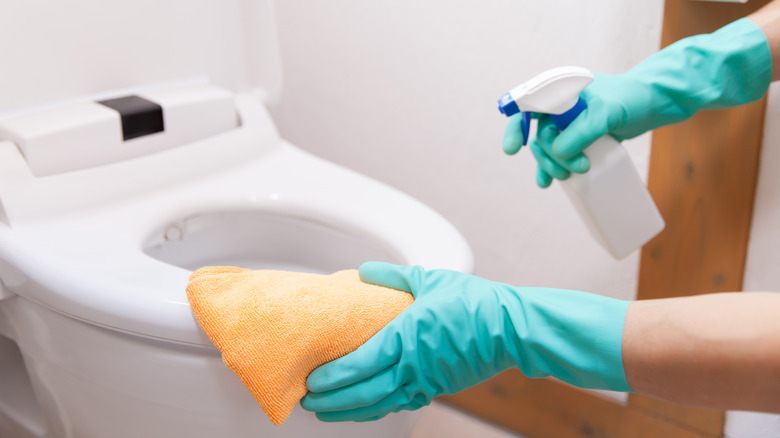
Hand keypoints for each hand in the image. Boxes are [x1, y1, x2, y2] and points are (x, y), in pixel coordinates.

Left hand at [302, 262, 630, 421]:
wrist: (511, 328)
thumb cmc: (475, 302)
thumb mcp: (431, 280)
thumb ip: (393, 275)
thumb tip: (363, 271)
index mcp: (406, 337)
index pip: (359, 364)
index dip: (332, 378)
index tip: (310, 380)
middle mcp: (412, 365)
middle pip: (363, 392)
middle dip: (332, 400)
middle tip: (307, 402)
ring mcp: (425, 380)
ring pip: (380, 404)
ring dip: (350, 411)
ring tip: (326, 412)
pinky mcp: (437, 387)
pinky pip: (401, 403)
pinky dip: (378, 409)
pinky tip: (365, 409)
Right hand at [503, 18, 771, 187]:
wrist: (659, 101)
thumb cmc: (635, 98)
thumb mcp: (608, 113)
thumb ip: (582, 131)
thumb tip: (558, 152)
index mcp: (561, 88)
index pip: (527, 105)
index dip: (515, 126)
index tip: (513, 149)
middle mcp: (560, 104)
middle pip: (538, 133)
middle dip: (547, 155)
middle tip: (569, 170)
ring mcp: (570, 122)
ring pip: (548, 147)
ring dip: (552, 164)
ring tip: (566, 178)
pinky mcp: (580, 137)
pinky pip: (559, 154)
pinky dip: (553, 168)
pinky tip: (549, 183)